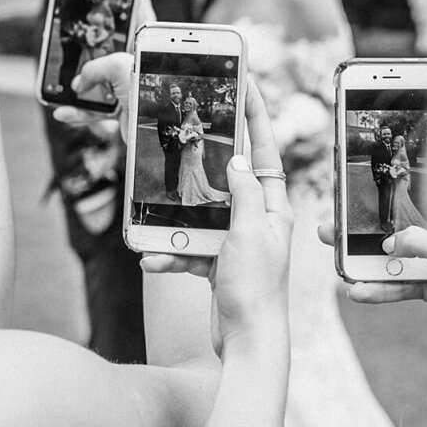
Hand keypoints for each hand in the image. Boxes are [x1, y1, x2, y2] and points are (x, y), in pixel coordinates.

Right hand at [51, 0, 156, 130]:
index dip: (138, 7)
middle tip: (82, 41)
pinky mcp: (123, 110)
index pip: (145, 20)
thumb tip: (78, 85)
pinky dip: (79, 113)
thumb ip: (93, 68)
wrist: (155, 130)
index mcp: (148, 48)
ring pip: (100, 83)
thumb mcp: (116, 65)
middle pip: (115, 52)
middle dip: (94, 51)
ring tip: (67, 89)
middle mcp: (140, 67)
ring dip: (80, 88)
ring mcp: (131, 88)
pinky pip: (97, 110)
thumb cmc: (147, 90)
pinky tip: (63, 113)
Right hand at [142, 82, 291, 357]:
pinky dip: (170, 253)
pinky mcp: (217, 261)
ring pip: (198, 213)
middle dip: (203, 162)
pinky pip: (187, 247)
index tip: (247, 81)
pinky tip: (153, 260)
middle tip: (182, 132)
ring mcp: (236, 240)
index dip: (257, 114)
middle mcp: (257, 218)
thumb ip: (244, 194)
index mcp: (274, 206)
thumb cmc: (257, 291)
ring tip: (152, 225)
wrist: (248, 345)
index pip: (266, 149)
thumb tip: (235, 159)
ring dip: (174, 221)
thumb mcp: (251, 234)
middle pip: (227, 176)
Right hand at [317, 173, 426, 354]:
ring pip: (396, 251)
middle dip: (371, 216)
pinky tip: (358, 291)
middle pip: (404, 216)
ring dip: (368, 254)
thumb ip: (420, 243)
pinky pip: (401, 282)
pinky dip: (381, 287)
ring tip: (335, 251)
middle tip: (340, 211)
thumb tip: (387, 246)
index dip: (412, 162)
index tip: (381, 151)